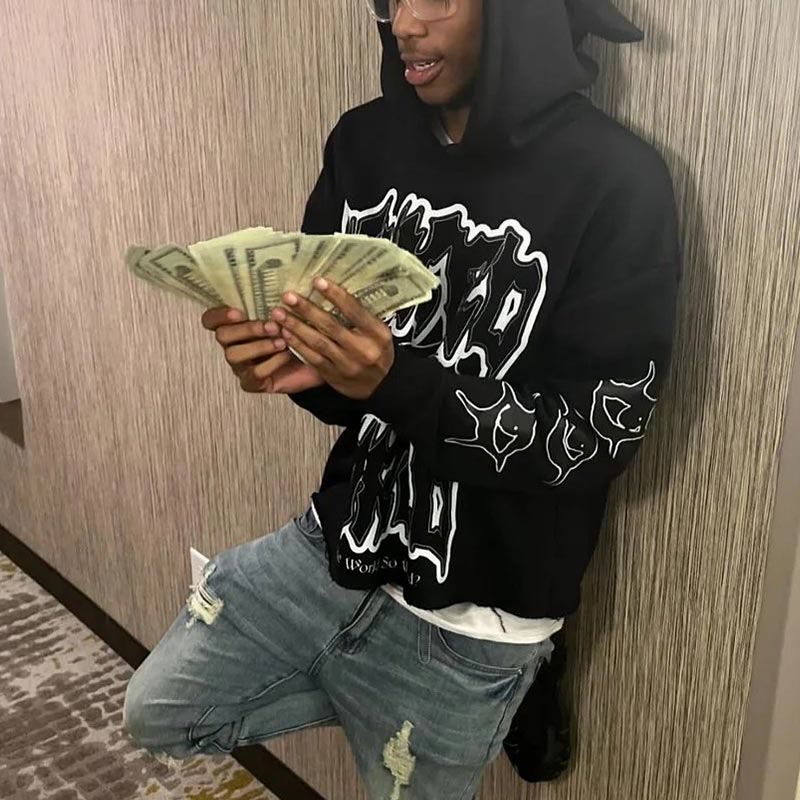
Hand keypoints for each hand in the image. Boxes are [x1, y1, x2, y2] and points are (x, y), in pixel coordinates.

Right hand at [201, 307, 323, 393]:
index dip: (219, 315)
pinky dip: (271, 363)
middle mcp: (233, 344)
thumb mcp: (288, 315)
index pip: (211, 319)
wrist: (316, 361)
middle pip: (222, 335)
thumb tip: (279, 290)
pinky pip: (253, 375)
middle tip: (273, 326)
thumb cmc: (297, 333)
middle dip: (247, 329)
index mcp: (236, 325)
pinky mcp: (252, 383)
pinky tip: (286, 355)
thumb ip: (277, 304)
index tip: (239, 313)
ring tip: (282, 342)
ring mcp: (240, 365)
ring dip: (259, 346)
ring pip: (233, 355)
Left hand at [271, 278, 394, 400]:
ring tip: (279, 313)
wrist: (381, 386)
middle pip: (331, 326)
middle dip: (307, 310)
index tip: (317, 281)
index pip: (355, 311)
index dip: (336, 295)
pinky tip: (285, 333)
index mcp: (377, 334)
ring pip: (318, 343)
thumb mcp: (379, 332)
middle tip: (288, 296)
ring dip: (296, 327)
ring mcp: (347, 365)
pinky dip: (297, 345)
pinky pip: (312, 358)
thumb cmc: (378, 351)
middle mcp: (363, 350)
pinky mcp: (333, 376)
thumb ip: (362, 316)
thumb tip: (336, 289)